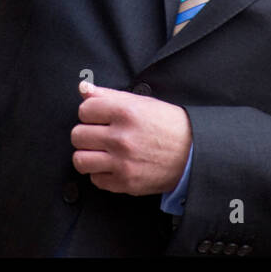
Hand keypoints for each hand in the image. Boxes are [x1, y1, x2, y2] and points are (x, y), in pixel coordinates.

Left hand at [70, 81, 191, 195]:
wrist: (193, 153)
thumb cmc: (168, 125)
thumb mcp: (141, 102)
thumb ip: (108, 95)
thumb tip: (83, 89)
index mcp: (125, 112)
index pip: (84, 110)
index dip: (90, 112)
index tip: (98, 117)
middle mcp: (121, 137)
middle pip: (77, 135)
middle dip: (85, 133)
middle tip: (98, 134)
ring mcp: (122, 162)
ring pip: (80, 159)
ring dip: (87, 155)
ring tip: (99, 151)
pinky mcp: (125, 182)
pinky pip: (95, 179)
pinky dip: (100, 173)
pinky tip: (111, 165)